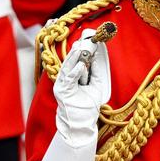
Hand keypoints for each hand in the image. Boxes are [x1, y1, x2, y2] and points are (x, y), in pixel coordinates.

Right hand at [52, 29, 109, 146]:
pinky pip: (69, 79)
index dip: (80, 48)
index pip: (75, 58)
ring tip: (81, 48)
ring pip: (68, 67)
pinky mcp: (62, 91)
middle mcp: (66, 78)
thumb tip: (98, 55)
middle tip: (87, 39)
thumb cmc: (88, 106)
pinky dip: (75, 72)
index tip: (88, 37)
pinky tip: (81, 65)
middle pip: (70, 60)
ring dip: (75, 57)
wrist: (82, 123)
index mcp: (72, 75)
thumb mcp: (97, 85)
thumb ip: (97, 71)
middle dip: (79, 50)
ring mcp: (62, 84)